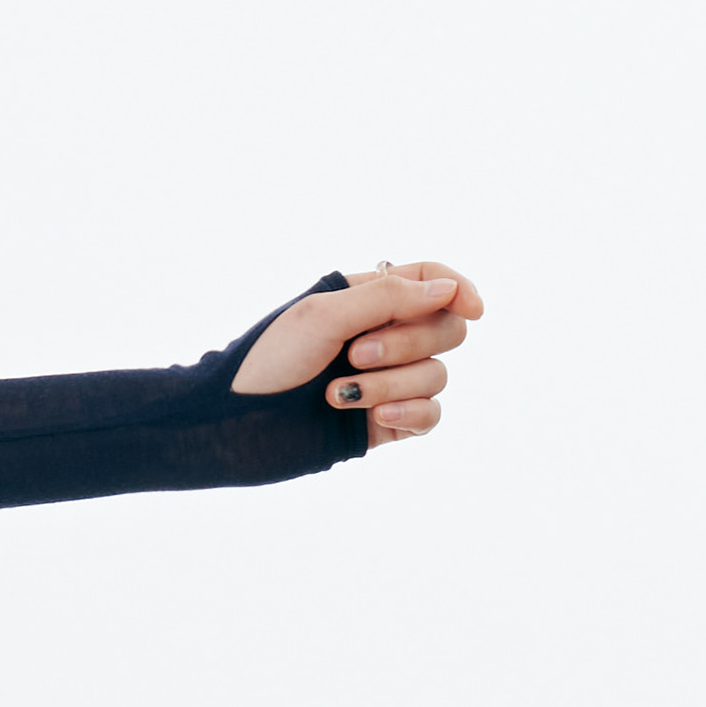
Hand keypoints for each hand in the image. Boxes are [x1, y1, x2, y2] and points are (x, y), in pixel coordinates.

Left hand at [230, 262, 481, 439]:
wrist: (233, 425)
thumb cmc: (267, 362)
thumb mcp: (322, 315)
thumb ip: (388, 297)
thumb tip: (449, 290)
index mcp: (365, 298)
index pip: (432, 281)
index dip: (459, 290)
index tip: (472, 308)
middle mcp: (382, 336)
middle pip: (444, 328)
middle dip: (407, 344)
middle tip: (354, 356)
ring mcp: (386, 381)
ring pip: (435, 375)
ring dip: (391, 384)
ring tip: (337, 394)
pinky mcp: (384, 423)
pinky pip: (430, 415)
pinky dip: (411, 413)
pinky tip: (376, 417)